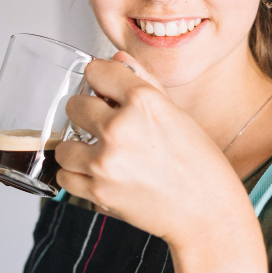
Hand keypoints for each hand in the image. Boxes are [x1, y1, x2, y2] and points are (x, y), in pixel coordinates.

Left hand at [54, 52, 255, 248]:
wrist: (207, 213)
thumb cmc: (200, 164)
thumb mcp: (177, 113)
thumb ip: (144, 82)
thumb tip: (117, 59)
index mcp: (143, 101)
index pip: (96, 70)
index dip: (100, 80)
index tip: (105, 91)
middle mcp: (120, 127)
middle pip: (74, 105)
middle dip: (87, 114)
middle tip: (104, 127)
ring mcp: (105, 161)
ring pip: (64, 145)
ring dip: (78, 149)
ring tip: (100, 156)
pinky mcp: (97, 191)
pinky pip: (65, 176)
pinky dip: (77, 177)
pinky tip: (97, 175)